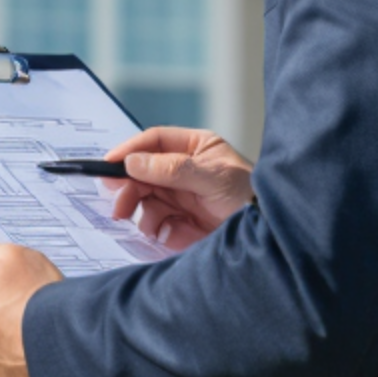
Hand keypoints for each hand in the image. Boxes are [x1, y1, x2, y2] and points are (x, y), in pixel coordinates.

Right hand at [102, 127, 254, 251]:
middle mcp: (183, 170)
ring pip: (144, 199)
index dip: (130, 150)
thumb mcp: (212, 176)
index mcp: (194, 148)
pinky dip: (156, 229)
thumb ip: (171, 168)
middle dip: (129, 187)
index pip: (154, 142)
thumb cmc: (249, 195)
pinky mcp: (180, 222)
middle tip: (119, 204)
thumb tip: (132, 162)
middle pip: (142, 172)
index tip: (110, 163)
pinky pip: (155, 223)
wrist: (267, 234)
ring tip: (150, 225)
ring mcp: (180, 196)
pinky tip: (168, 233)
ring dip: (141, 212)